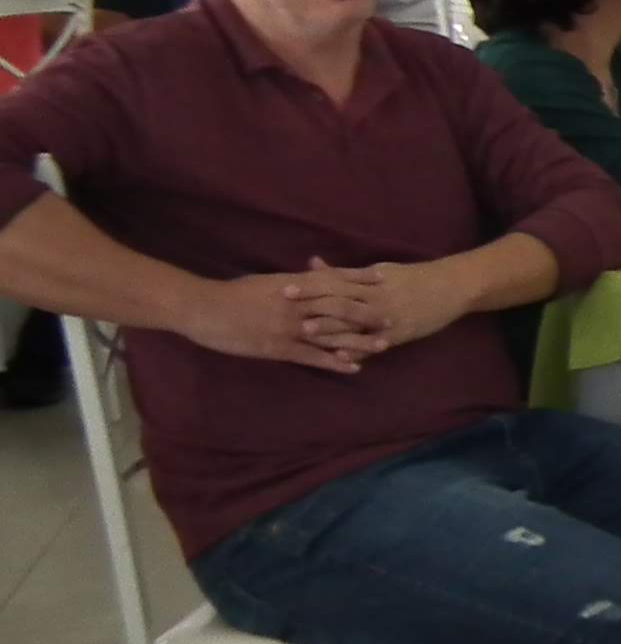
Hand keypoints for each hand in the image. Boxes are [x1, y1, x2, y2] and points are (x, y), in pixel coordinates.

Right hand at [174, 272, 366, 374]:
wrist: (204, 309)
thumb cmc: (233, 293)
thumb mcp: (266, 282)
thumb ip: (291, 282)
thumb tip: (310, 276)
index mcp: (293, 285)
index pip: (333, 280)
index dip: (359, 280)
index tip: (384, 279)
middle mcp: (297, 305)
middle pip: (340, 307)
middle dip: (367, 313)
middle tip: (393, 316)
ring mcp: (289, 327)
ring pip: (331, 334)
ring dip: (359, 340)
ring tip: (384, 344)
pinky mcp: (279, 348)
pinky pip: (312, 356)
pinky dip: (334, 362)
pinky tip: (353, 367)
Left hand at [284, 256, 470, 358]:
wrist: (453, 287)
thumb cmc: (414, 278)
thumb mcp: (380, 271)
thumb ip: (345, 272)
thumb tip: (313, 264)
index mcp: (370, 279)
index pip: (334, 281)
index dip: (309, 284)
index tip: (284, 287)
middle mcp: (376, 296)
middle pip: (338, 299)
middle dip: (311, 303)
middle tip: (283, 306)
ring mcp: (388, 316)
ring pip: (354, 321)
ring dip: (329, 327)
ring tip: (304, 330)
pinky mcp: (399, 333)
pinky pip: (374, 343)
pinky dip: (357, 349)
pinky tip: (340, 356)